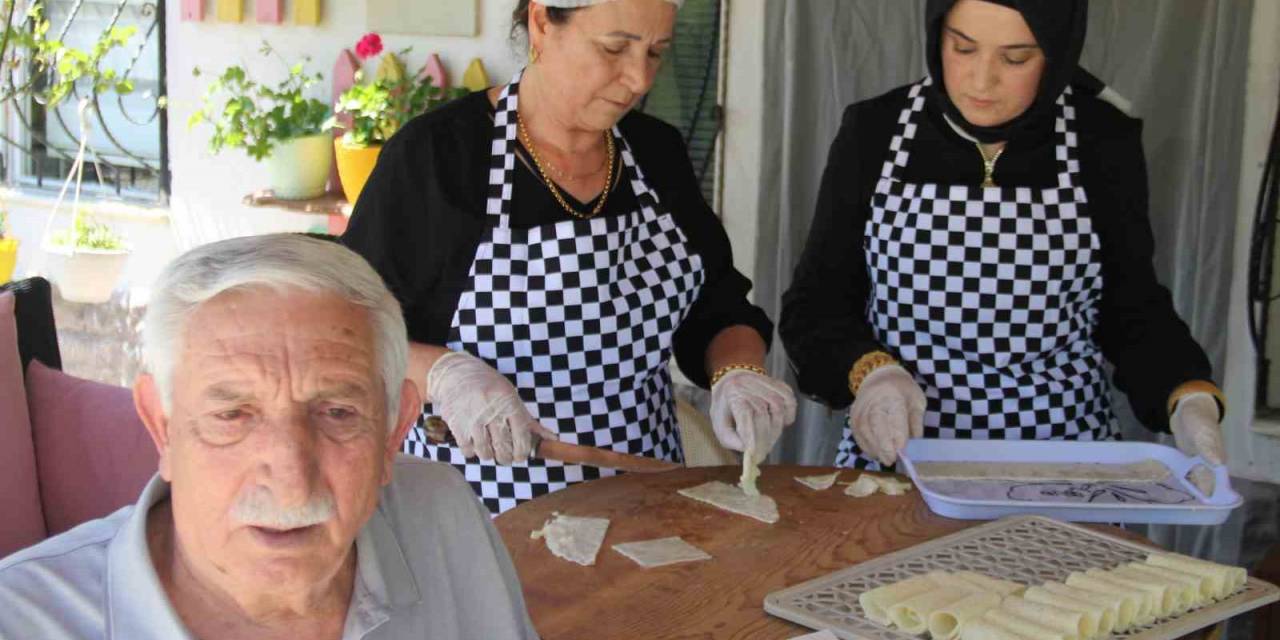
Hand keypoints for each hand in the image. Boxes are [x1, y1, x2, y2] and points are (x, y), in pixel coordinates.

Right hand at [427, 351, 553, 464]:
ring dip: (489, 455)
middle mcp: (491, 409)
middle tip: (505, 457)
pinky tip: (474, 444)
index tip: (520, 456)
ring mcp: (472, 417)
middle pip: (503, 447)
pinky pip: (467, 449)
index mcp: (509, 402)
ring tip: (489, 451)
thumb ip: (530, 421)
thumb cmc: (489, 386)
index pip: (521, 435)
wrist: (455, 373)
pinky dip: (472, 452)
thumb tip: (552, 439)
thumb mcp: (512, 397)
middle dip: (506, 458)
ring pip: (485, 451)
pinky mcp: (456, 423)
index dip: (522, 452)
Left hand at [710, 369, 797, 463]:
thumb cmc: (726, 408)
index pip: (745, 412)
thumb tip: (748, 450)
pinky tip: (781, 423)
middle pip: (762, 412)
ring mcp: (764, 381)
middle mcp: (748, 383)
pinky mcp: (778, 384)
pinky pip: (790, 400)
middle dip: (763, 437)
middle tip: (761, 453)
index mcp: (731, 393)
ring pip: (778, 406)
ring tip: (768, 439)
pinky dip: (789, 415)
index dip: (751, 434)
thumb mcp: (720, 425)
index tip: (754, 454)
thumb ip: (731, 440)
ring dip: (776, 428)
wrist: (732, 383)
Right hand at [849, 365, 924, 465]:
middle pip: (875, 426)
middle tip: (891, 460)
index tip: (902, 451)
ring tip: (886, 459)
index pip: (893, 417)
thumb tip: (915, 438)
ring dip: (875, 448)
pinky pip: (858, 435)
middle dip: (883, 445)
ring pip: (865, 432)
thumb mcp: (916, 400)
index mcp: (891, 396)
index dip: (897, 435)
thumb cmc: (901, 391)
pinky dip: (866, 446)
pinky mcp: (853, 418)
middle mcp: (872, 403)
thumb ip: (916, 420)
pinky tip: (876, 453)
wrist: (879, 377)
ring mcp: (860, 410)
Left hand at [1171, 392, 1224, 494]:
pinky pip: (1183, 471)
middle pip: (1205, 481)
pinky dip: (1178, 477)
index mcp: (1217, 458)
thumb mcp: (1203, 432)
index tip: (1203, 503)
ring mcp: (1197, 461)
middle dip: (1196, 492)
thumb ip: (1208, 447)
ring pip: (1193, 478)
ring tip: (1174, 498)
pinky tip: (1168, 485)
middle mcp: (1209, 462)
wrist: (1188, 409)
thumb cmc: (1199, 419)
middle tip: (1184, 503)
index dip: (1211, 492)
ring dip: (1186, 486)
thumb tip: (1218, 464)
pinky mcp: (1186, 459)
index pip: (1217, 479)